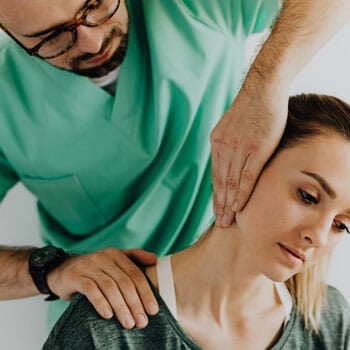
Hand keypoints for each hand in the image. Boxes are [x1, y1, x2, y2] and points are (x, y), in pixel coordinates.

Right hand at [47, 248, 157, 328]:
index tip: (153, 310)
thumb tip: (155, 259)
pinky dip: (101, 303)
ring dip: (121, 307)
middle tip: (142, 321)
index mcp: (116, 254)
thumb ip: (134, 258)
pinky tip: (108, 315)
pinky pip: (91, 290)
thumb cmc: (95, 269)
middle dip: (135, 303)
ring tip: (128, 323)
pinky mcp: (76, 276)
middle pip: (124, 282)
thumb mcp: (114, 261)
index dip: (146, 292)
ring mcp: (89, 266)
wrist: (62, 270)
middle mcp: (104, 257)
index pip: (135, 274)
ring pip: (110, 287)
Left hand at [210, 82, 287, 226]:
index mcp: (217, 142)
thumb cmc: (250, 108)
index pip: (215, 175)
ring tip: (227, 221)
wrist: (263, 89)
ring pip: (231, 183)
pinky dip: (242, 193)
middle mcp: (224, 147)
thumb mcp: (230, 126)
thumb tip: (229, 160)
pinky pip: (247, 177)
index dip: (216, 194)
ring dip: (228, 204)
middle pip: (220, 182)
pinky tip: (239, 207)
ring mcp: (239, 148)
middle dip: (219, 204)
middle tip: (220, 223)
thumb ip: (227, 144)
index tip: (216, 209)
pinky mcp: (256, 149)